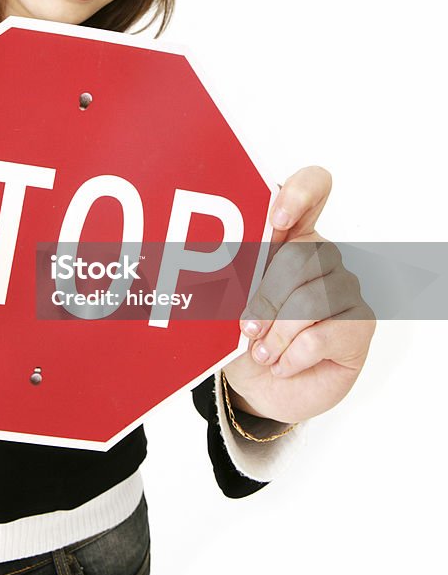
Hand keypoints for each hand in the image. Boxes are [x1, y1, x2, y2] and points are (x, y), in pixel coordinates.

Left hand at [222, 166, 375, 424]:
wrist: (254, 387)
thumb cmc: (239, 334)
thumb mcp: (226, 297)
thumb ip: (232, 267)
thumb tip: (214, 254)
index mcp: (291, 234)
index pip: (313, 187)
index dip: (299, 194)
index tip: (275, 221)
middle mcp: (323, 255)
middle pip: (303, 255)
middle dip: (267, 296)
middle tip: (246, 326)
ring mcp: (346, 288)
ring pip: (313, 298)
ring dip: (277, 333)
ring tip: (261, 352)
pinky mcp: (360, 324)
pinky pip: (324, 333)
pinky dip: (293, 355)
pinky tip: (283, 364)